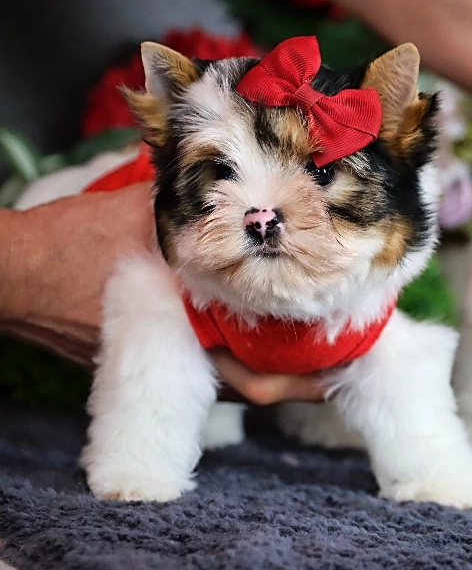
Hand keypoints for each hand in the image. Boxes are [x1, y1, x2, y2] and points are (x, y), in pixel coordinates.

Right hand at [0, 185, 325, 405]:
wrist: (8, 272)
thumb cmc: (69, 247)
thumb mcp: (138, 216)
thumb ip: (191, 206)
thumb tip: (246, 181)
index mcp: (179, 339)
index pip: (252, 379)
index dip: (300, 379)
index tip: (339, 368)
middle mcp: (172, 362)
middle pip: (250, 387)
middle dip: (298, 378)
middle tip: (340, 360)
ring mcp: (157, 363)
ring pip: (227, 378)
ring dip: (268, 366)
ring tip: (311, 347)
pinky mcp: (142, 356)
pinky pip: (200, 363)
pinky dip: (233, 353)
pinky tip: (253, 333)